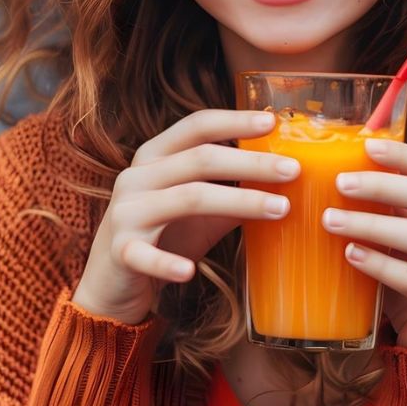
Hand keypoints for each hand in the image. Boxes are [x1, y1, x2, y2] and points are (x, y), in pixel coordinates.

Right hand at [72, 110, 299, 325]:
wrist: (113, 285)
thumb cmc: (164, 236)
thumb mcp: (201, 210)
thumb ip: (233, 191)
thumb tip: (287, 179)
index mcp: (155, 156)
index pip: (196, 126)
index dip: (234, 120)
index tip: (273, 122)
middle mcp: (137, 176)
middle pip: (200, 159)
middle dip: (250, 163)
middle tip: (294, 170)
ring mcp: (126, 212)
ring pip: (187, 198)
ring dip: (238, 202)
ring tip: (280, 210)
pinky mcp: (120, 251)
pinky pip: (145, 255)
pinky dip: (166, 263)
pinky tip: (189, 273)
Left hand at [322, 139, 406, 347]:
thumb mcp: (405, 225)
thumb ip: (392, 198)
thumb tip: (343, 162)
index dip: (401, 156)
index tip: (365, 146)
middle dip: (381, 187)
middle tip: (340, 183)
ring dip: (371, 225)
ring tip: (331, 221)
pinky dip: (380, 265)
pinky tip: (351, 254)